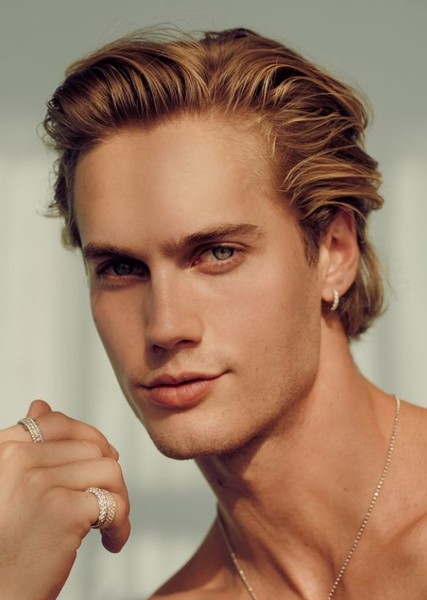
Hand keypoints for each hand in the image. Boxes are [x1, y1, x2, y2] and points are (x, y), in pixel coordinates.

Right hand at [0, 400, 129, 599]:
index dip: (87, 440)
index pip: (57, 422)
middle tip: (106, 503)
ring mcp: (40, 483)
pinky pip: (114, 501)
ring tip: (108, 524)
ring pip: (108, 470)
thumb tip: (41, 404)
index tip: (98, 462)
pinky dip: (121, 524)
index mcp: (4, 449)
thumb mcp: (8, 485)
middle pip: (91, 447)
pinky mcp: (64, 510)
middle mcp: (18, 460)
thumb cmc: (6, 543)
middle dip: (107, 476)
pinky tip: (110, 543)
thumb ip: (27, 445)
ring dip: (117, 499)